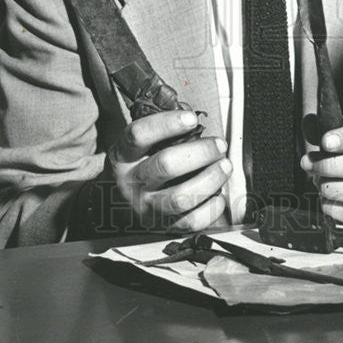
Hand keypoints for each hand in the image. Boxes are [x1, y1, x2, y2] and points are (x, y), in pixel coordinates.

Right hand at [106, 110, 230, 231]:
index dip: (167, 124)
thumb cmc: (139, 165)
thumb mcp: (138, 145)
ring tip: (225, 165)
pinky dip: (211, 208)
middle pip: (166, 165)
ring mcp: (146, 208)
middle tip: (219, 144)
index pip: (139, 135)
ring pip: (181, 198)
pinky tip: (218, 194)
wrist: (117, 205)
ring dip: (211, 179)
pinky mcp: (163, 227)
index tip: (192, 118)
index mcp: (123, 156)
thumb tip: (193, 115)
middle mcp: (132, 183)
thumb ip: (163, 128)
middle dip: (201, 152)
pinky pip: (191, 222)